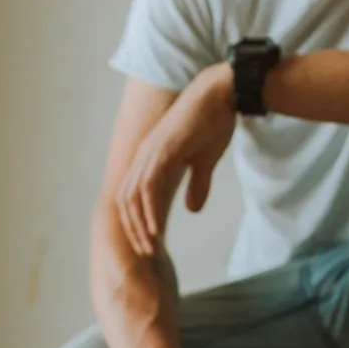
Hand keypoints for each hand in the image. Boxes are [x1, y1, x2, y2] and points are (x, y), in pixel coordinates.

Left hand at [116, 65, 236, 255]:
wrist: (223, 93)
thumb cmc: (215, 122)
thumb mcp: (205, 161)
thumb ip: (197, 185)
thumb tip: (192, 210)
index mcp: (150, 158)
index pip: (132, 196)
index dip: (136, 221)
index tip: (148, 243)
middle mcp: (143, 156)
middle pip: (125, 201)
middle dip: (133, 230)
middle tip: (146, 254)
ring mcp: (150, 153)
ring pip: (133, 198)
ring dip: (139, 226)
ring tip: (150, 247)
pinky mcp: (161, 151)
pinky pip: (147, 188)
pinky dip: (148, 211)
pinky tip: (156, 230)